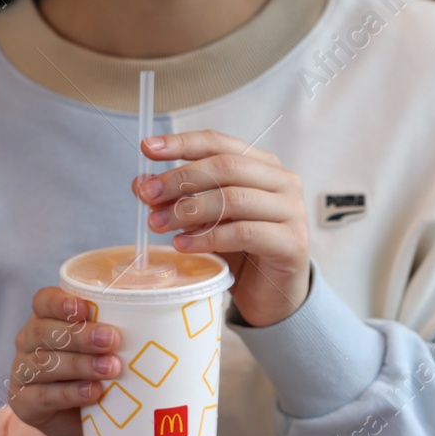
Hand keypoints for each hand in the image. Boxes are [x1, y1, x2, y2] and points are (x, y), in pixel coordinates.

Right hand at [7, 287, 121, 435]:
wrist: (90, 425)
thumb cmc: (105, 377)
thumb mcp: (112, 351)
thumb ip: (122, 334)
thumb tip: (165, 322)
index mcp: (46, 320)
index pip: (43, 302)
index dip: (60, 303)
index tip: (86, 308)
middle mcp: (29, 343)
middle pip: (45, 332)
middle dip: (80, 334)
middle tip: (112, 339)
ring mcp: (22, 373)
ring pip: (44, 364)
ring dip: (80, 364)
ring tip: (111, 368)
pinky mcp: (24, 404)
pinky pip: (43, 396)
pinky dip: (70, 393)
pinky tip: (94, 392)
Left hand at [135, 129, 309, 327]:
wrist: (272, 292)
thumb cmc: (242, 250)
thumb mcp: (207, 218)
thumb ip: (181, 198)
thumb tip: (142, 184)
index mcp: (264, 165)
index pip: (219, 143)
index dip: (182, 143)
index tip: (147, 148)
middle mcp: (283, 181)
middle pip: (225, 167)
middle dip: (180, 179)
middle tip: (148, 195)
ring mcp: (292, 211)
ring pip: (233, 199)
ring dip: (189, 210)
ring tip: (159, 224)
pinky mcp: (291, 243)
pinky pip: (242, 233)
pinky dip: (206, 238)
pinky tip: (182, 244)